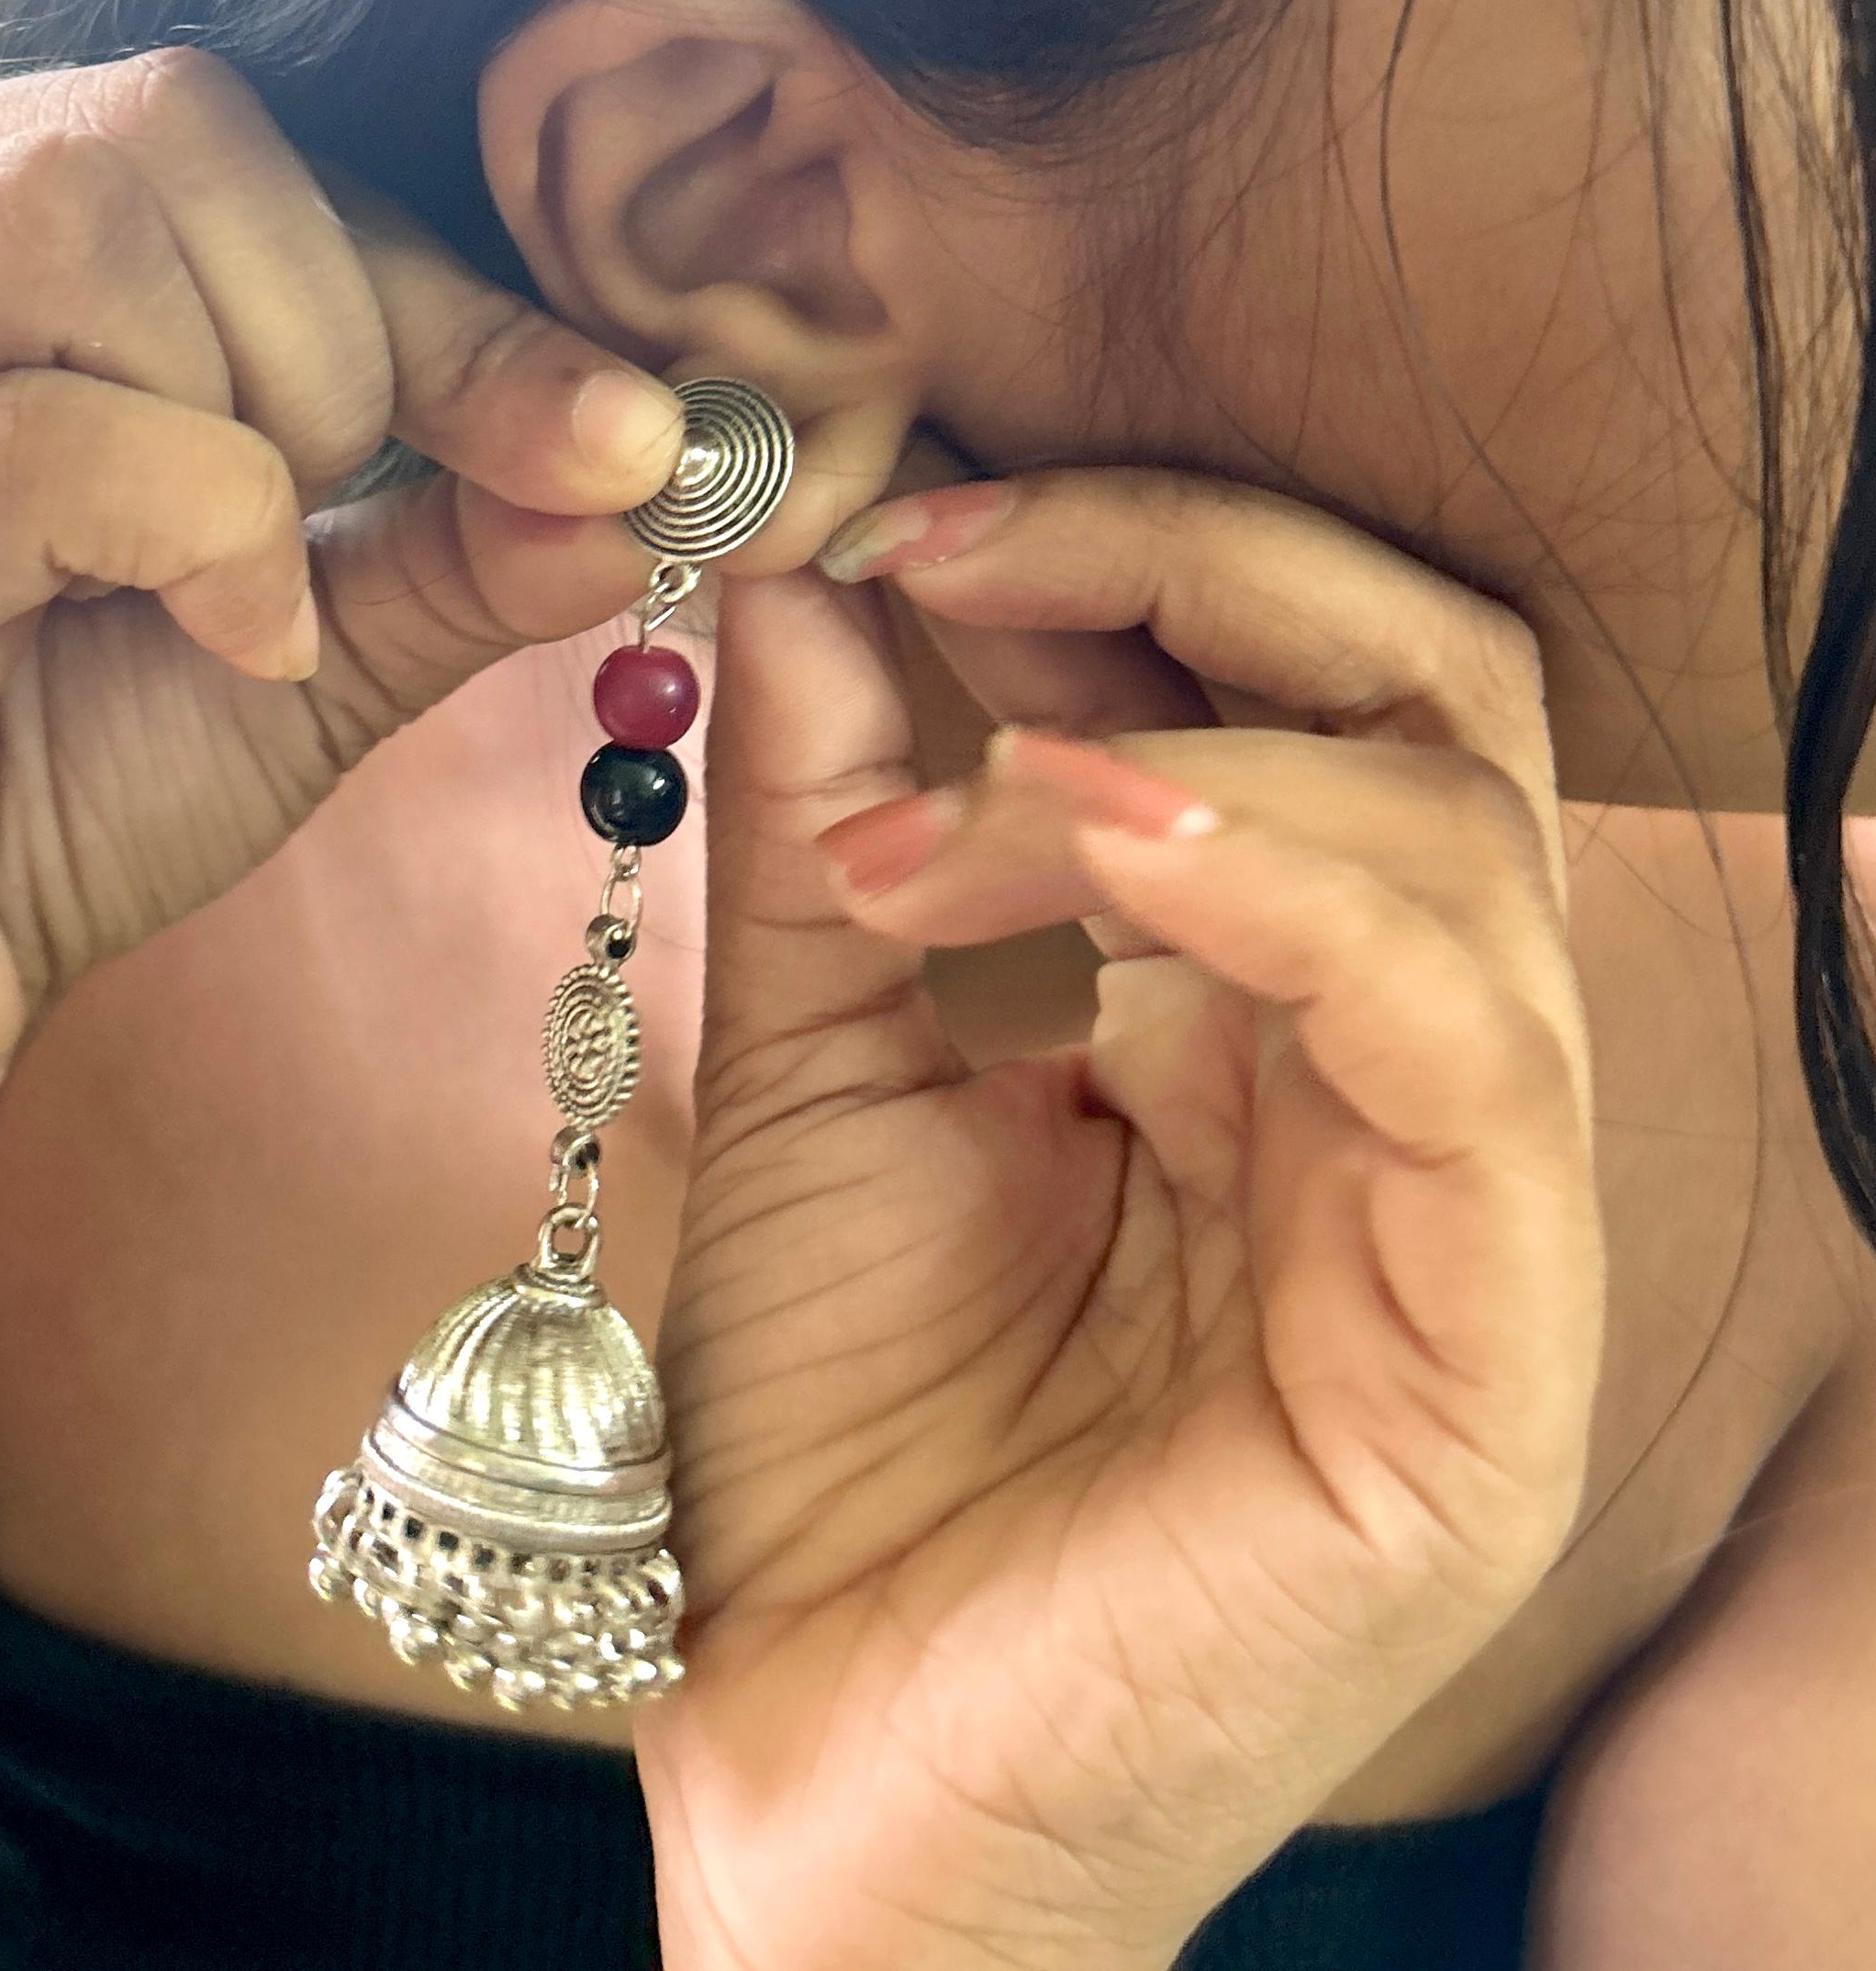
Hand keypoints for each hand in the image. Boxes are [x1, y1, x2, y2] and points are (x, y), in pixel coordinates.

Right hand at [0, 47, 685, 1213]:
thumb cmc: (32, 803)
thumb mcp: (296, 646)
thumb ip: (454, 535)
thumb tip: (654, 458)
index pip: (224, 133)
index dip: (447, 286)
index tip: (614, 435)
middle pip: (165, 122)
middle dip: (355, 329)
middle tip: (350, 523)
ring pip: (79, 219)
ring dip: (261, 406)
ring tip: (257, 591)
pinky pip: (33, 432)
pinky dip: (204, 525)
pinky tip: (234, 649)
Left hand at [632, 469, 1602, 1970]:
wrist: (826, 1786)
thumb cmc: (841, 1458)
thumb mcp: (821, 1082)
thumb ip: (838, 838)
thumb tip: (810, 579)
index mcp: (1268, 1010)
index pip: (1301, 679)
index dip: (1123, 547)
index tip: (893, 514)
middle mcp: (1402, 1082)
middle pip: (1431, 696)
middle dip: (1197, 566)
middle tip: (953, 542)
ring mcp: (1471, 1218)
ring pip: (1460, 839)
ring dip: (1187, 746)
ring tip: (960, 782)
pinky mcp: (1490, 1359)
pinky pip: (1471, 1046)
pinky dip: (1296, 891)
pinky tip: (1100, 840)